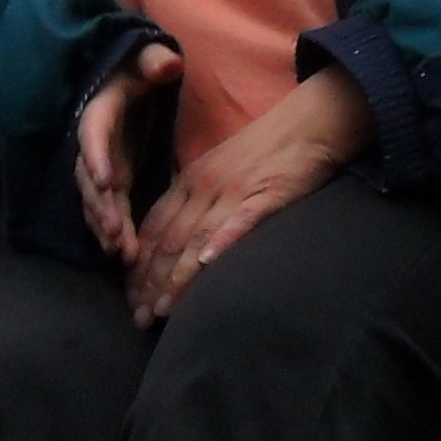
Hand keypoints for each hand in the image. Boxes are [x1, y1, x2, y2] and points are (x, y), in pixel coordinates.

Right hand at [75, 44, 182, 262]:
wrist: (125, 81)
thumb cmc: (137, 69)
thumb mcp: (145, 59)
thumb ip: (155, 62)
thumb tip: (169, 65)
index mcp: (98, 113)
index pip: (93, 136)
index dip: (97, 158)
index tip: (107, 182)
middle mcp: (92, 145)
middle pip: (90, 180)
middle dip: (102, 208)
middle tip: (117, 234)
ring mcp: (100, 166)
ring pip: (97, 201)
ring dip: (107, 227)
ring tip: (123, 253)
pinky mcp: (112, 181)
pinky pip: (108, 209)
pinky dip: (113, 231)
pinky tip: (124, 254)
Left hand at [122, 66, 376, 326]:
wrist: (309, 122)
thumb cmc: (268, 149)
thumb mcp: (221, 169)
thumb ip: (198, 199)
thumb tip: (178, 238)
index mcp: (191, 179)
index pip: (155, 227)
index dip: (139, 264)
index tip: (130, 296)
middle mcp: (204, 186)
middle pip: (168, 239)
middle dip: (149, 282)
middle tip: (137, 318)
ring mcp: (233, 190)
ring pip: (195, 238)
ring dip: (174, 277)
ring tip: (160, 310)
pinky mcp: (265, 194)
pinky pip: (238, 221)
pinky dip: (220, 243)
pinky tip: (207, 265)